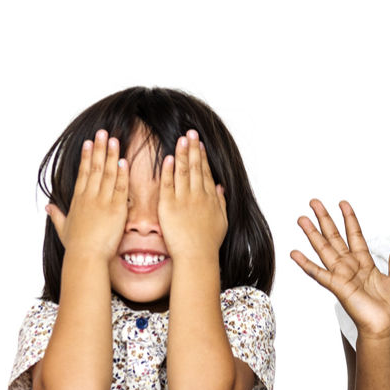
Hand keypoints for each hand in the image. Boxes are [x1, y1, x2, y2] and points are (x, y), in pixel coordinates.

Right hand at [45, 129, 126, 260]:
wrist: (86, 257)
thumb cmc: (76, 246)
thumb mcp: (63, 228)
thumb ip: (56, 215)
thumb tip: (48, 207)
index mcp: (78, 200)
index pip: (83, 173)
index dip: (86, 156)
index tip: (89, 142)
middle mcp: (89, 197)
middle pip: (94, 168)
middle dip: (100, 149)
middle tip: (104, 132)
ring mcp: (102, 202)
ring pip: (107, 174)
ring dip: (111, 156)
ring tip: (115, 140)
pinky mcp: (115, 210)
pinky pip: (119, 189)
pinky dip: (121, 175)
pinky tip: (124, 162)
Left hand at [158, 131, 227, 262]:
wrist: (197, 256)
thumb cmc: (208, 243)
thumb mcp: (221, 221)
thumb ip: (220, 202)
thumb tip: (220, 188)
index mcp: (210, 199)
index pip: (205, 172)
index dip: (202, 156)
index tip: (199, 144)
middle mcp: (198, 196)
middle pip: (195, 167)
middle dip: (193, 148)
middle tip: (191, 132)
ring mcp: (184, 200)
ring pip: (183, 172)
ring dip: (182, 154)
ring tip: (181, 138)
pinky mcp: (169, 207)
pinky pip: (168, 185)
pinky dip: (168, 171)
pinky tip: (168, 158)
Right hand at [290, 199, 389, 338]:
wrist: (386, 326)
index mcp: (364, 264)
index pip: (355, 236)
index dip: (349, 219)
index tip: (343, 204)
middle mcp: (350, 267)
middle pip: (335, 238)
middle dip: (325, 220)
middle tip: (314, 203)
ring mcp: (342, 276)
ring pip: (324, 250)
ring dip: (313, 234)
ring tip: (302, 219)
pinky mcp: (337, 287)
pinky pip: (319, 273)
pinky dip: (306, 264)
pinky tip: (295, 253)